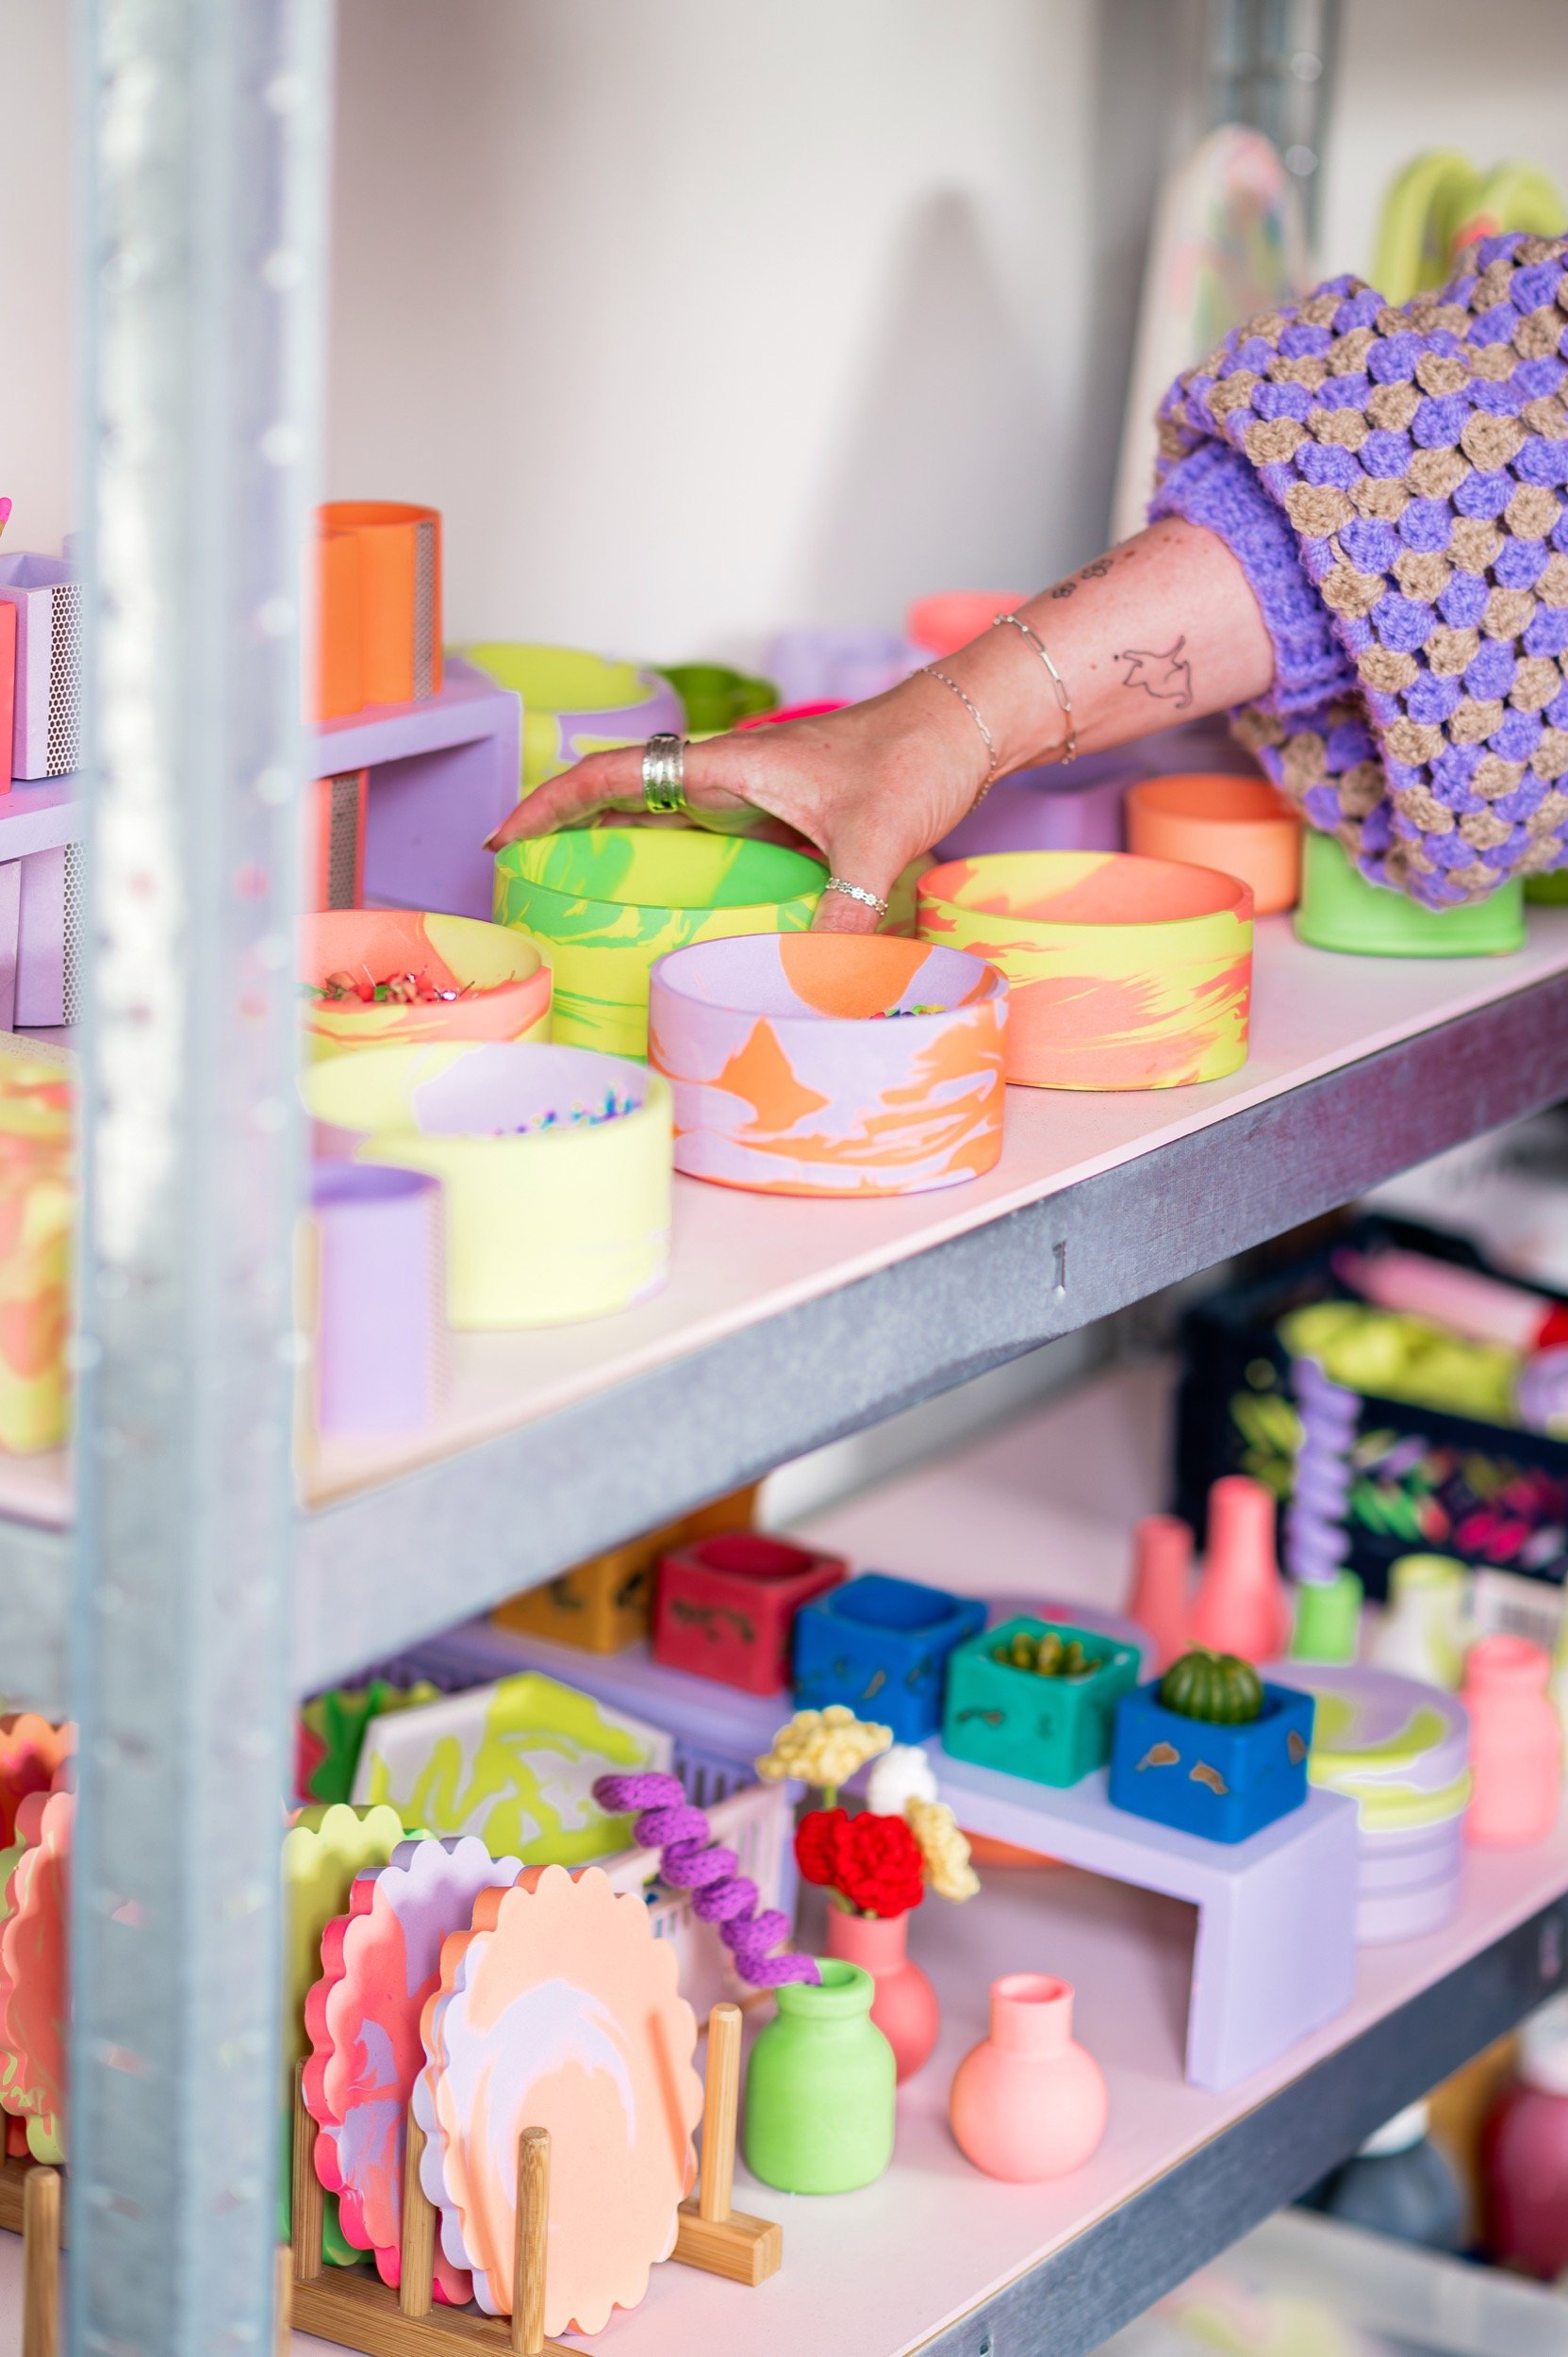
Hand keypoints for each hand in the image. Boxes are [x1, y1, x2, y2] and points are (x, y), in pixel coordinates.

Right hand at [484, 683, 988, 932]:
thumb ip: (845, 913)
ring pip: (661, 831)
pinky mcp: (779, 824)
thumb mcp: (878, 841)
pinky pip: (707, 852)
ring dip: (618, 862)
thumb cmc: (919, 755)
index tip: (504, 840)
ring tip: (579, 917)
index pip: (613, 776)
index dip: (551, 806)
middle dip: (567, 843)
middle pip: (622, 807)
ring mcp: (751, 802)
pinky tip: (675, 923)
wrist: (968, 728)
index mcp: (728, 768)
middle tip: (527, 897)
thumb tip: (818, 985)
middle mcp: (728, 782)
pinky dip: (678, 879)